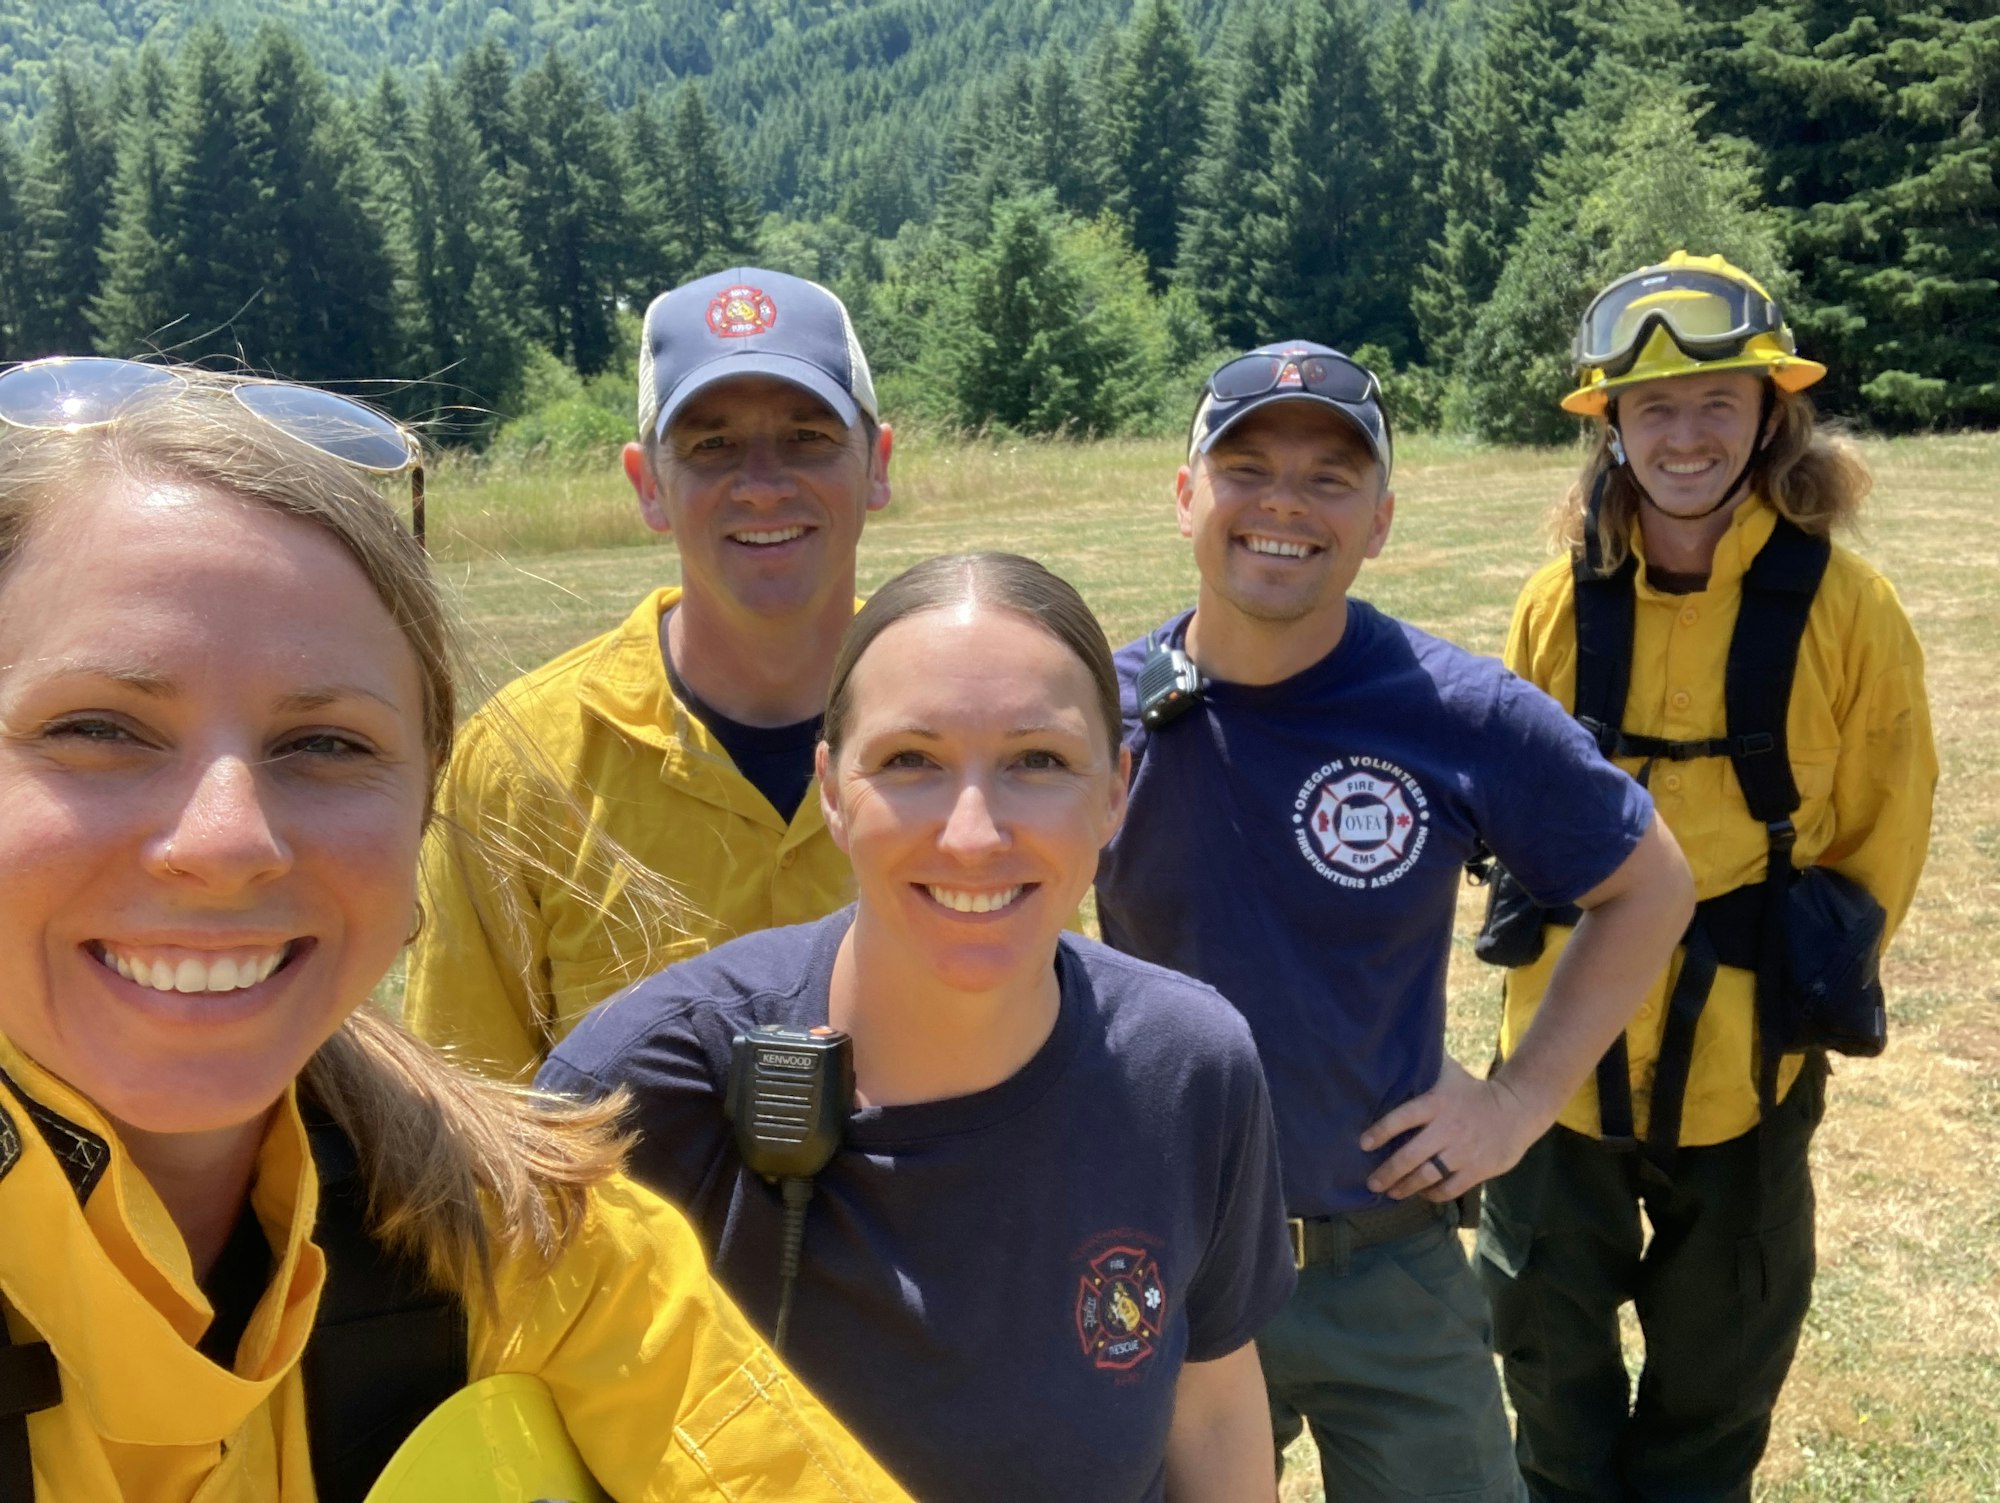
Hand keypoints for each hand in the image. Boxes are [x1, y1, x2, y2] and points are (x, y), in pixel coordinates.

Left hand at [1359, 1057, 1541, 1202]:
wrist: (1518, 1109)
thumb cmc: (1474, 1090)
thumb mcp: (1449, 1073)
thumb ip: (1424, 1066)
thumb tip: (1395, 1050)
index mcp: (1438, 1103)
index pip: (1402, 1118)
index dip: (1381, 1132)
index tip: (1364, 1144)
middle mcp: (1448, 1129)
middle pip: (1411, 1156)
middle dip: (1388, 1172)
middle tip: (1372, 1182)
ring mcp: (1463, 1152)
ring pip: (1428, 1176)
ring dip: (1405, 1187)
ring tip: (1391, 1192)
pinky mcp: (1478, 1169)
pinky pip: (1449, 1188)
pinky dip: (1432, 1194)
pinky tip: (1422, 1194)